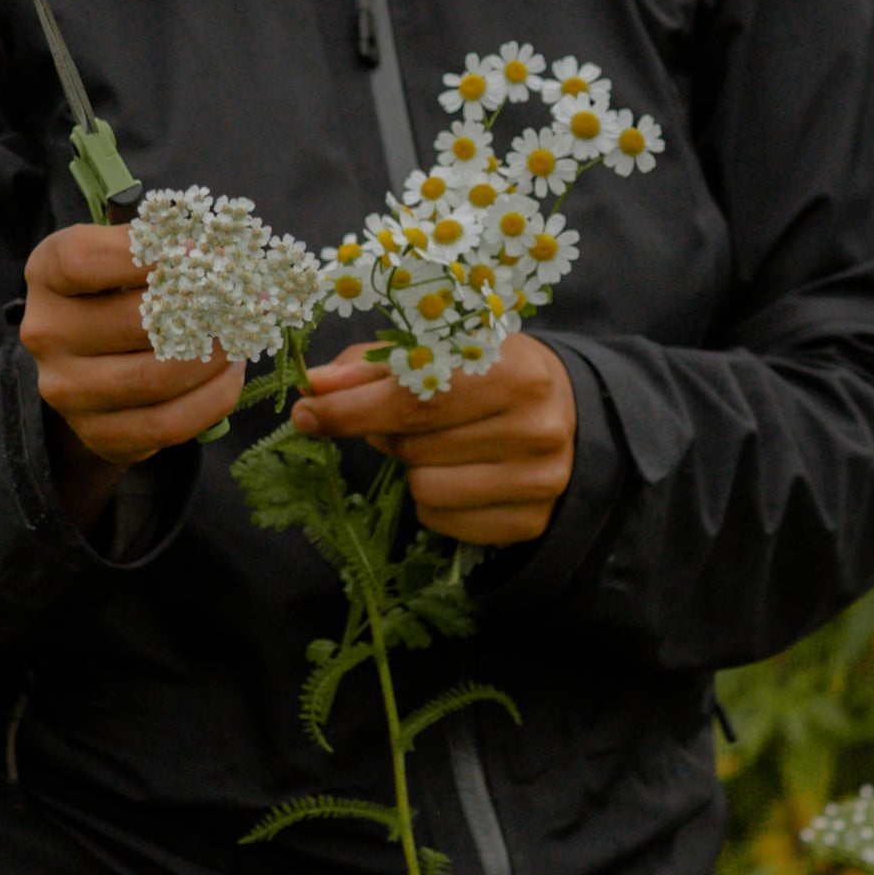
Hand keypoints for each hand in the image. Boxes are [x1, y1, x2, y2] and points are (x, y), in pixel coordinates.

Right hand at [18, 220, 236, 524]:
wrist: (90, 364)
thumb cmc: (117, 292)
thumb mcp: (122, 254)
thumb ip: (161, 245)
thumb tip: (222, 250)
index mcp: (47, 274)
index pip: (84, 261)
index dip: (145, 255)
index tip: (199, 251)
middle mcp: (46, 333)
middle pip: (132, 322)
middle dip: (200, 310)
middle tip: (241, 301)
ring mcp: (67, 389)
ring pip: (155, 377)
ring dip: (213, 358)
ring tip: (240, 339)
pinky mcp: (96, 433)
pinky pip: (167, 424)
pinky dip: (212, 398)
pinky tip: (231, 374)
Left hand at [290, 331, 577, 547]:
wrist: (567, 413)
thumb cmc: (489, 374)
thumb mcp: (440, 352)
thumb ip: (373, 367)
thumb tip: (314, 386)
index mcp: (515, 370)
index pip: (413, 398)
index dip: (350, 409)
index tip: (306, 412)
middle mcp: (535, 427)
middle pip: (414, 445)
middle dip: (389, 433)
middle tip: (406, 420)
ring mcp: (538, 480)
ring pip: (425, 488)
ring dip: (414, 468)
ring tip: (439, 445)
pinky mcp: (530, 522)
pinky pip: (442, 521)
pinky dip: (434, 502)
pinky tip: (459, 475)